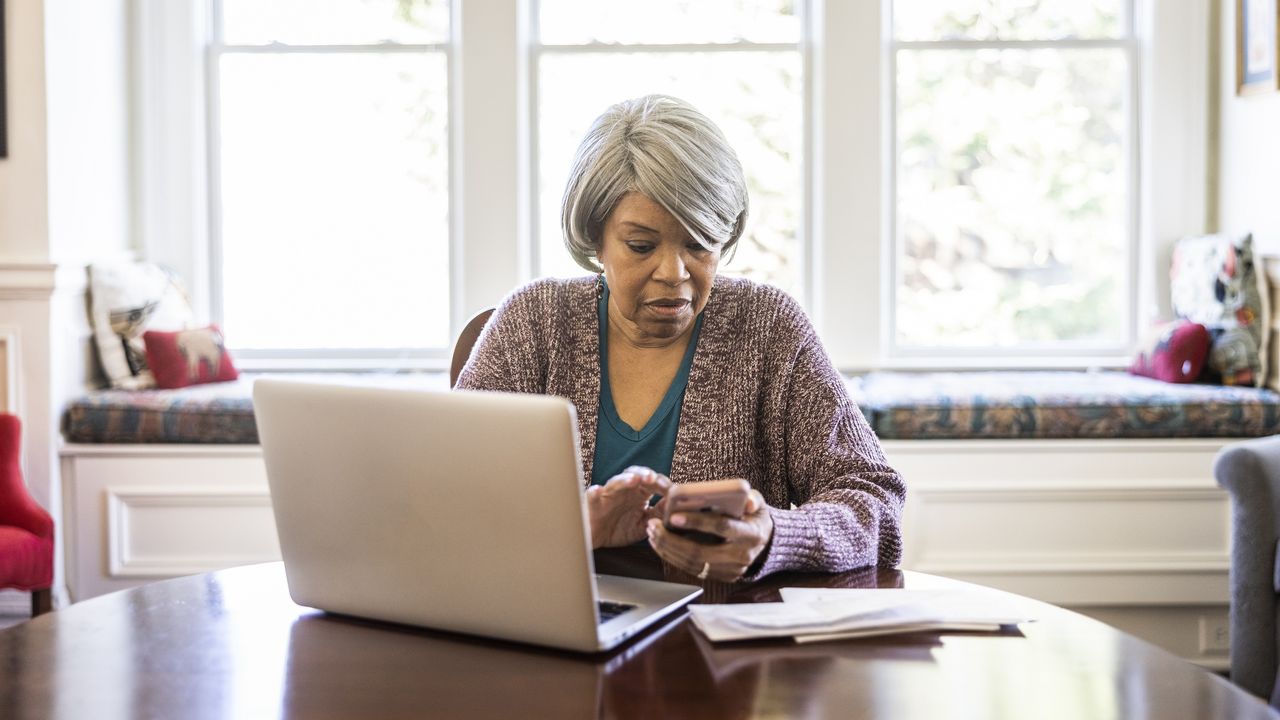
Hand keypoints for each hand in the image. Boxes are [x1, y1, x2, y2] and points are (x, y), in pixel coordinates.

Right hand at [586, 466, 671, 548]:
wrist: (596, 539)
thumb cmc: (619, 529)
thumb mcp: (644, 524)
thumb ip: (659, 514)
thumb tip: (677, 506)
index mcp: (639, 493)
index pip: (653, 482)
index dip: (663, 484)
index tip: (672, 491)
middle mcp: (624, 490)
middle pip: (636, 474)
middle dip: (645, 475)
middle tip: (653, 479)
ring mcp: (608, 494)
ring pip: (616, 482)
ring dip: (624, 479)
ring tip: (633, 480)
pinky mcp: (593, 503)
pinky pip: (592, 495)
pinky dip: (594, 492)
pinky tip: (597, 490)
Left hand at [646, 486, 773, 581]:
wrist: (764, 541)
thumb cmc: (752, 516)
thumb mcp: (756, 503)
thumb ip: (751, 498)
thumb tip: (746, 500)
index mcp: (751, 534)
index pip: (721, 527)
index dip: (697, 522)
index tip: (673, 516)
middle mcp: (741, 556)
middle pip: (700, 552)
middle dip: (672, 540)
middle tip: (653, 525)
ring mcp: (732, 570)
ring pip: (693, 564)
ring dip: (668, 549)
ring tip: (652, 533)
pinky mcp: (722, 577)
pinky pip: (693, 570)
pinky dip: (674, 557)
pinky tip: (661, 544)